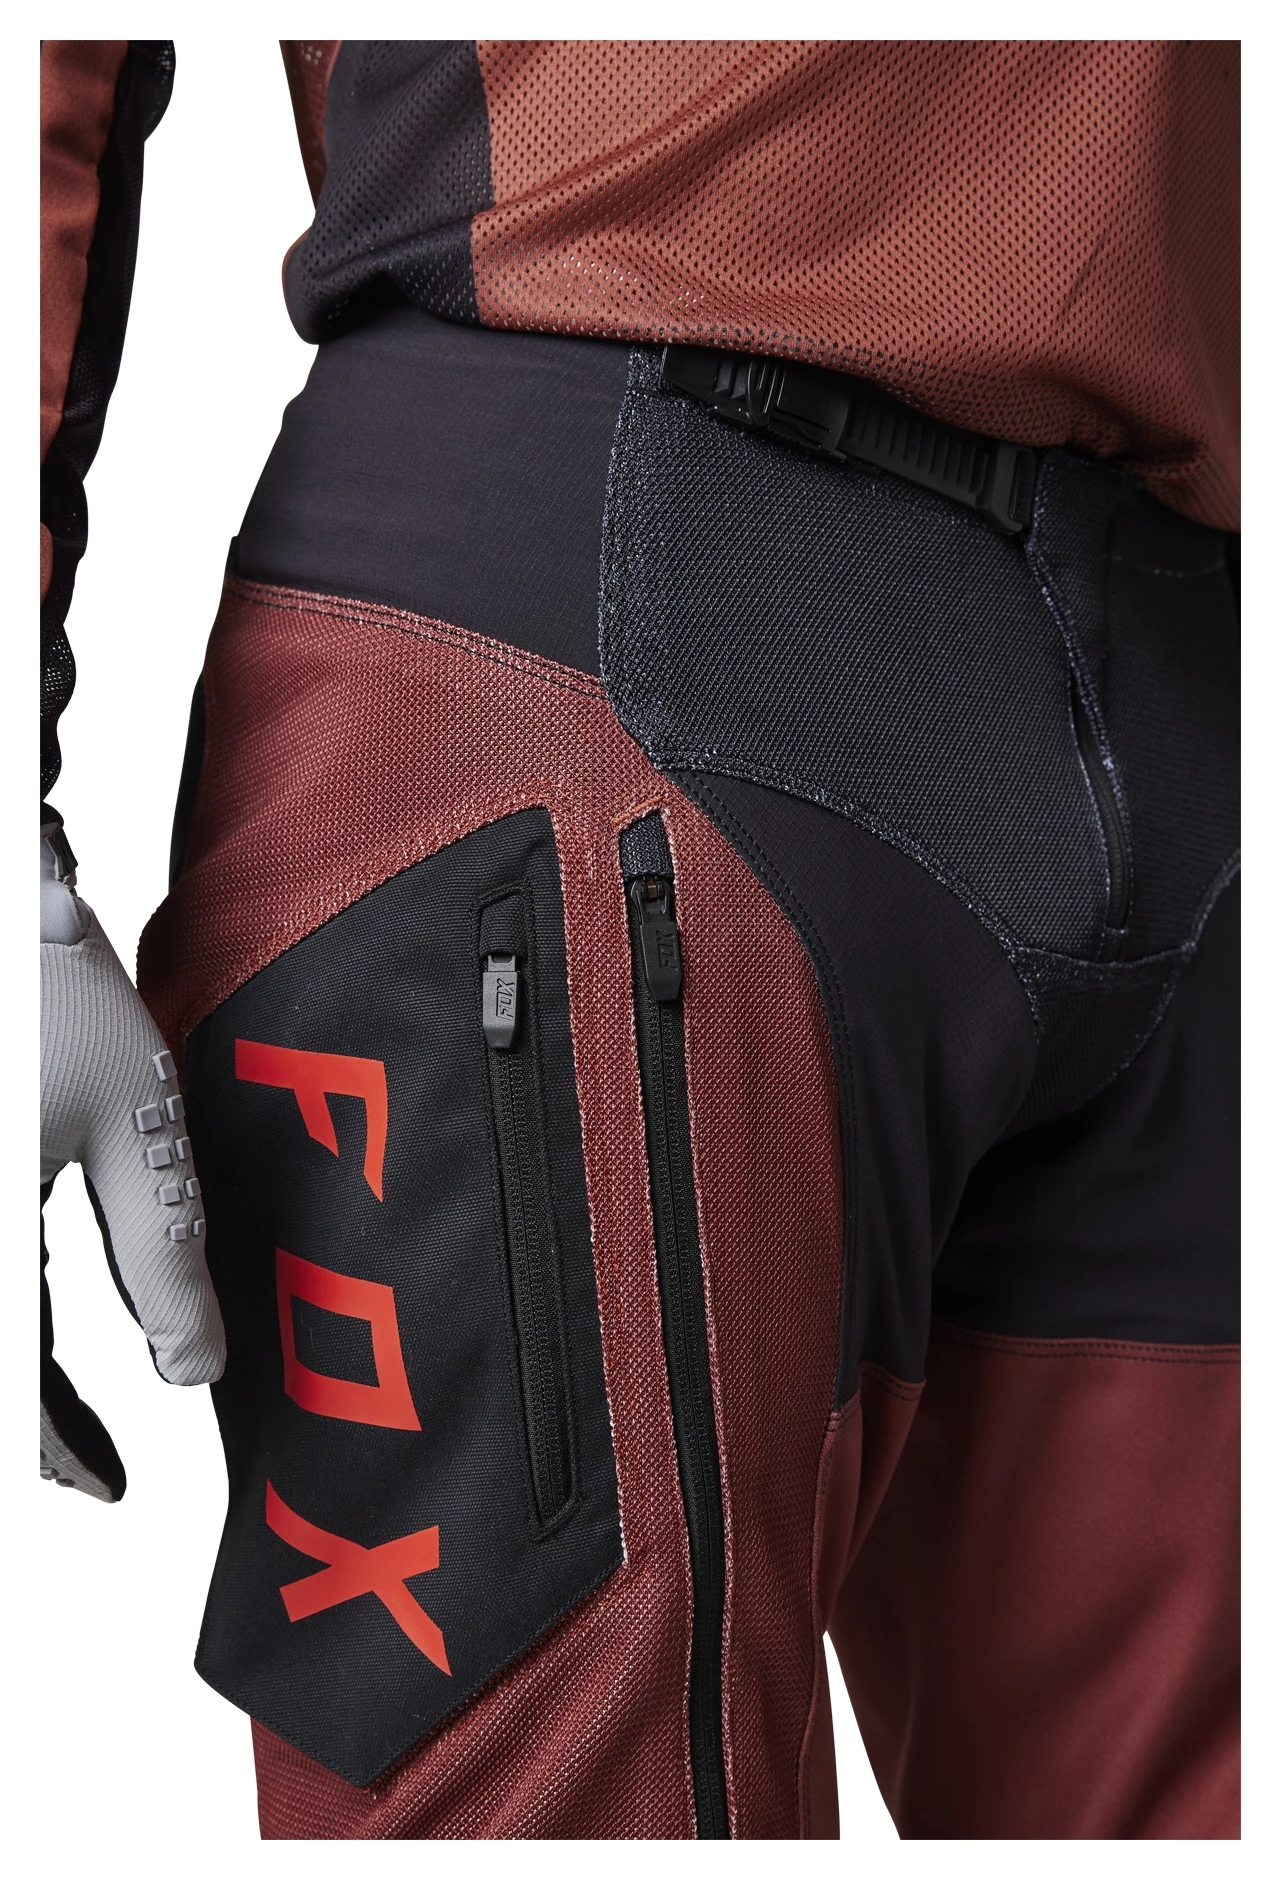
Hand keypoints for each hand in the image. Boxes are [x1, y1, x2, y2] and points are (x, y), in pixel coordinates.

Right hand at [40, 822, 225, 1499]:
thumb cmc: (58, 997)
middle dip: (27, 1419)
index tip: (110, 1486)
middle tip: (86, 1454)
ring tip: (60, 1406)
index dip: (57, 1451)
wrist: (10, 908)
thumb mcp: (137, 1131)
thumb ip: (166, 1256)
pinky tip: (32, 1318)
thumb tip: (194, 1369)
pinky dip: (9, 1311)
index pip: (10, 1388)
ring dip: (16, 1367)